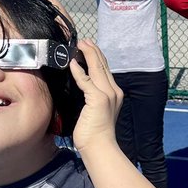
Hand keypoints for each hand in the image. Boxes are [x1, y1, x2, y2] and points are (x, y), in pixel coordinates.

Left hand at [67, 39, 122, 153]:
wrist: (100, 147)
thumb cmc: (95, 133)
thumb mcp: (95, 111)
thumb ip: (92, 98)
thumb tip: (82, 88)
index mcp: (115, 94)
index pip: (106, 70)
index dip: (97, 57)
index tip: (89, 48)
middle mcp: (114, 91)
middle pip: (103, 65)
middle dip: (93, 51)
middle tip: (84, 41)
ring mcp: (107, 94)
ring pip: (97, 68)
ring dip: (88, 54)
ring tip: (81, 45)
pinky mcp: (98, 99)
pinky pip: (86, 81)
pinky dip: (79, 71)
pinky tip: (72, 63)